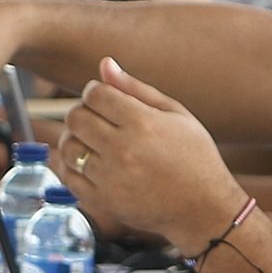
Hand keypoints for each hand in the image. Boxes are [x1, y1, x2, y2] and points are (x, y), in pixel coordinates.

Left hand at [56, 58, 241, 249]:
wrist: (203, 208)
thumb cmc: (195, 157)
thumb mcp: (176, 115)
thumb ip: (136, 89)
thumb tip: (105, 64)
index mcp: (143, 123)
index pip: (95, 94)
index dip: (94, 91)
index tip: (102, 98)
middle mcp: (123, 149)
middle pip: (76, 117)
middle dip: (82, 112)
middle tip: (95, 118)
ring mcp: (110, 178)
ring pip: (68, 147)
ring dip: (74, 139)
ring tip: (92, 141)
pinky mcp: (102, 201)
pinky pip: (68, 177)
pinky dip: (71, 166)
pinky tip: (87, 162)